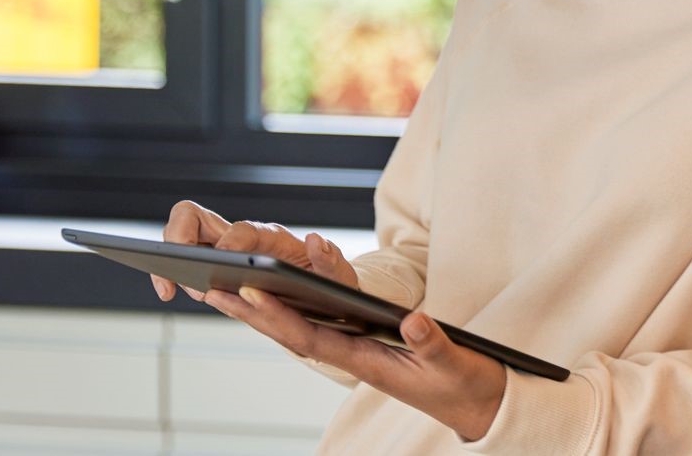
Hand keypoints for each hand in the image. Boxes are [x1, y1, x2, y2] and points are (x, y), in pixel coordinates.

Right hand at [150, 200, 357, 301]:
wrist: (321, 288)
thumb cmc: (328, 278)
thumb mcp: (338, 274)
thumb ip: (330, 260)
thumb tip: (314, 239)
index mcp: (270, 237)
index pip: (240, 230)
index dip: (226, 245)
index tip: (219, 264)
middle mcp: (241, 236)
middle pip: (193, 216)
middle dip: (177, 238)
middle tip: (176, 272)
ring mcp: (220, 248)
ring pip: (180, 236)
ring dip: (168, 259)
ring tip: (169, 289)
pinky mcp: (210, 265)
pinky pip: (181, 260)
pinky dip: (168, 272)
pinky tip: (169, 292)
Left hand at [151, 201, 503, 440]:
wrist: (478, 404)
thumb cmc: (465, 385)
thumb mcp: (455, 364)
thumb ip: (433, 344)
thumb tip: (412, 319)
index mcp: (368, 363)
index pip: (312, 338)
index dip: (279, 316)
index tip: (248, 291)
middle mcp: (355, 358)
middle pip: (293, 334)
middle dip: (254, 313)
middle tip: (213, 288)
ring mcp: (359, 353)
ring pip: (302, 331)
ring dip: (265, 312)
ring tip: (229, 289)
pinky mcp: (368, 347)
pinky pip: (321, 328)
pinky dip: (294, 312)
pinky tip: (277, 299)